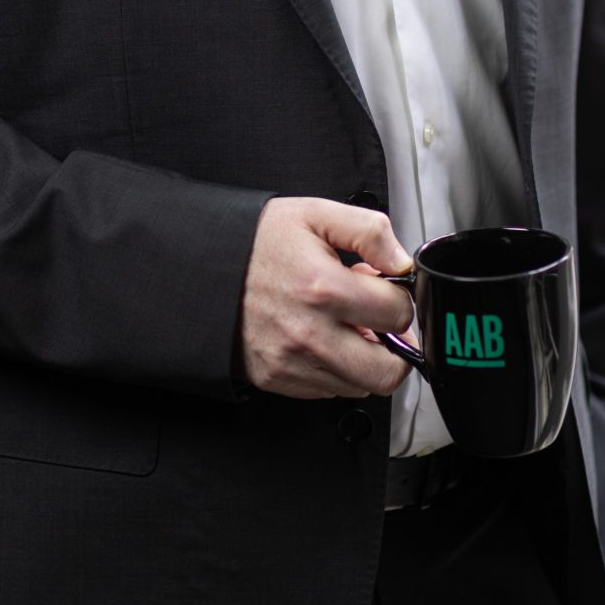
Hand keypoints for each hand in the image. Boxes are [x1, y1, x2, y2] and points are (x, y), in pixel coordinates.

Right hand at [237, 197, 417, 399]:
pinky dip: (335, 369)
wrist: (202, 269)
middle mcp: (310, 334)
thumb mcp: (315, 214)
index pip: (398, 314)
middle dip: (395, 347)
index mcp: (323, 288)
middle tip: (383, 326)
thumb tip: (402, 263)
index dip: (399, 299)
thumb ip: (369, 232)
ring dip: (364, 359)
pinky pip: (329, 390)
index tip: (386, 291)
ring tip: (346, 326)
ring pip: (361, 386)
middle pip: (388, 371)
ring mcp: (293, 362)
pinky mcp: (278, 379)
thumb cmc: (257, 242)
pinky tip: (323, 338)